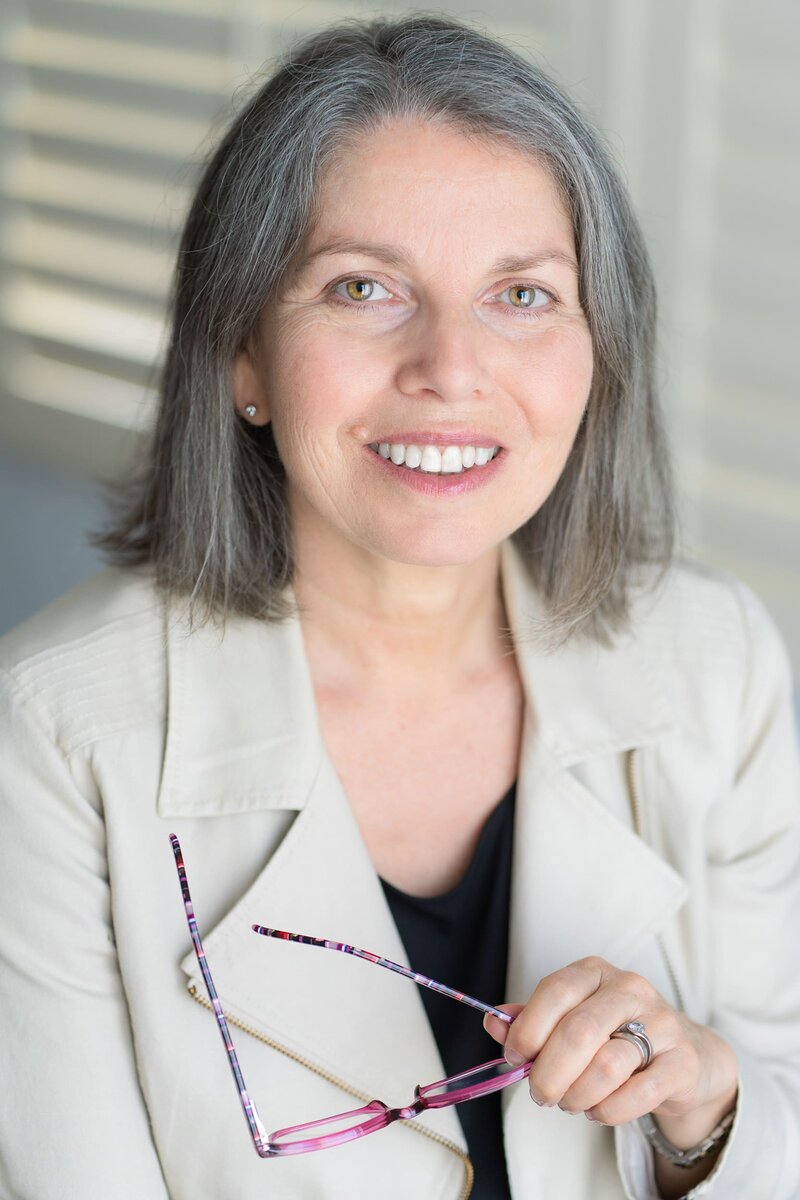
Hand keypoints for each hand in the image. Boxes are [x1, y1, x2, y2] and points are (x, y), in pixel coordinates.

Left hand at [484, 956, 738, 1140]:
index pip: (554, 991)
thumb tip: (493, 1022)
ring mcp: (662, 1023)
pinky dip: (608, 1110)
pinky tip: (598, 1109)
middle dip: (549, 1072)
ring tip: (570, 1102)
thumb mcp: (571, 1017)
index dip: (527, 1029)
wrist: (684, 1054)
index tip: (513, 1058)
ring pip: (607, 1066)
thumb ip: (531, 1020)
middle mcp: (629, 988)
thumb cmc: (614, 1034)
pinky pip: (638, 1094)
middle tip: (540, 1094)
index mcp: (594, 972)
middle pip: (578, 1032)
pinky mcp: (682, 1061)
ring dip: (577, 1095)